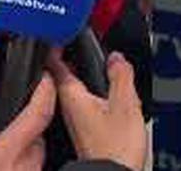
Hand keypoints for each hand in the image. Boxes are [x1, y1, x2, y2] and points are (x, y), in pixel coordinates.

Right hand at [0, 73, 55, 170]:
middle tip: (3, 126)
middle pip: (37, 138)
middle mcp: (24, 170)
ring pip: (34, 159)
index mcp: (4, 155)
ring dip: (22, 152)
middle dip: (26, 128)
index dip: (45, 92)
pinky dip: (18, 168)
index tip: (44, 78)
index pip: (38, 115)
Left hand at [49, 51, 145, 169]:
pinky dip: (94, 95)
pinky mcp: (85, 130)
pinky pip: (86, 104)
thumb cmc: (115, 148)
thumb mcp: (125, 103)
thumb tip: (116, 58)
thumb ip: (120, 75)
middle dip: (76, 60)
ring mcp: (74, 119)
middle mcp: (67, 106)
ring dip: (87, 78)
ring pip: (77, 90)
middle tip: (85, 47)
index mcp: (71, 94)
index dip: (57, 44)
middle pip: (66, 75)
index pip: (55, 62)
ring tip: (101, 68)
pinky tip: (110, 97)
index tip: (61, 32)